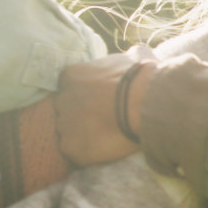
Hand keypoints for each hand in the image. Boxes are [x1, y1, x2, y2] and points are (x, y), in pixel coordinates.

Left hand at [54, 47, 155, 166]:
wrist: (145, 103)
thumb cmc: (142, 78)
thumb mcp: (134, 57)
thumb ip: (126, 56)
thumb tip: (135, 54)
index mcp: (70, 76)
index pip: (69, 87)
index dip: (85, 95)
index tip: (101, 101)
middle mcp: (61, 99)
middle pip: (65, 110)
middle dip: (80, 115)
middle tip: (103, 119)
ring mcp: (64, 125)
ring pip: (68, 133)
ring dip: (83, 135)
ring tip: (105, 136)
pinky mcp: (71, 148)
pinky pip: (76, 152)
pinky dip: (87, 153)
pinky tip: (105, 148)